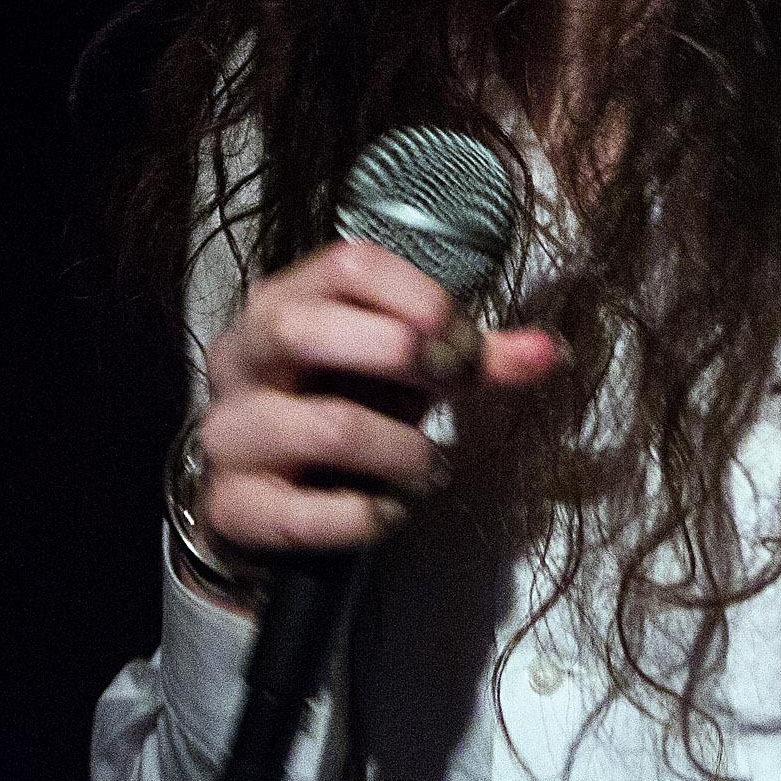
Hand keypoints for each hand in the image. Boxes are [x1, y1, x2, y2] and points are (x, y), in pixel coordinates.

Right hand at [191, 239, 565, 556]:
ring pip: (324, 427)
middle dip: (402, 354)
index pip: (348, 265)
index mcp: (286, 301)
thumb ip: (474, 356)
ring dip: (402, 451)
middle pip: (306, 328)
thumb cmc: (348, 402)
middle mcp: (241, 357)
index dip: (421, 299)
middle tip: (451, 385)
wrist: (271, 493)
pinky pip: (302, 514)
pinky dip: (366, 516)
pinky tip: (389, 511)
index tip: (462, 342)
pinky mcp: (231, 505)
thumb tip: (552, 351)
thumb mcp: (406, 368)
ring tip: (430, 468)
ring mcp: (228, 432)